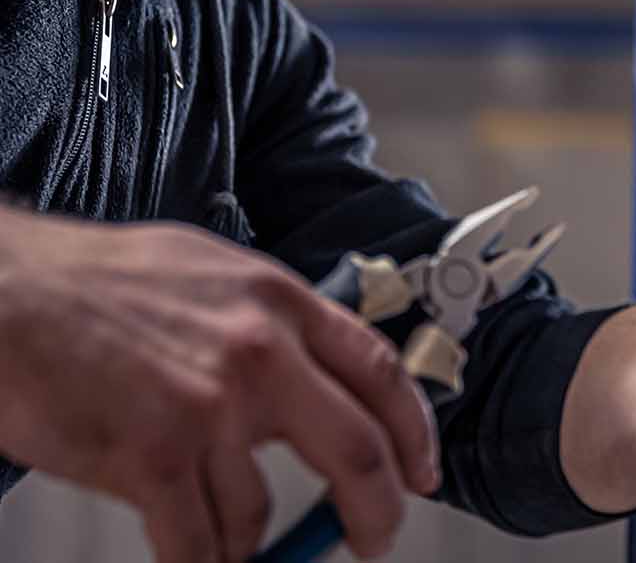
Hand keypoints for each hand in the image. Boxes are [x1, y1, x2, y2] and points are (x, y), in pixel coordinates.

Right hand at [0, 207, 439, 561]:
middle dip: (376, 510)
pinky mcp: (154, 457)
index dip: (414, 431)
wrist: (6, 294)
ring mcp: (210, 407)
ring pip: (258, 513)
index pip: (381, 371)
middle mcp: (260, 352)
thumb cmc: (95, 283)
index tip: (421, 471)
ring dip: (244, 541)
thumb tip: (309, 379)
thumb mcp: (210, 275)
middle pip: (358, 451)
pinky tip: (193, 557)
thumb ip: (268, 325)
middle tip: (373, 538)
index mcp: (279, 301)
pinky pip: (198, 545)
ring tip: (218, 535)